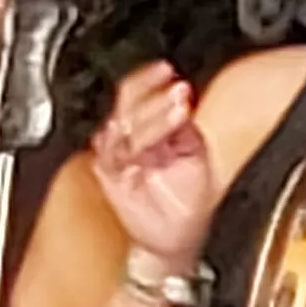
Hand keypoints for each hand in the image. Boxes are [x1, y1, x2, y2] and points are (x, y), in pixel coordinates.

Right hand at [91, 62, 217, 270]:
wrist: (176, 236)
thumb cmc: (186, 197)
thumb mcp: (193, 152)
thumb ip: (185, 127)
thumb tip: (183, 97)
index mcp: (143, 128)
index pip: (136, 93)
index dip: (148, 80)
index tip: (166, 70)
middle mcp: (126, 139)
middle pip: (126, 106)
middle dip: (151, 95)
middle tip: (176, 87)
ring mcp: (118, 157)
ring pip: (125, 127)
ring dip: (153, 115)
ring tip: (178, 105)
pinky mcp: (112, 176)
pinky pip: (120, 153)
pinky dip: (140, 141)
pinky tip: (160, 135)